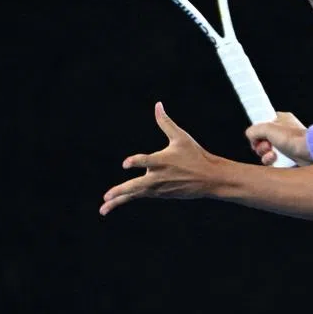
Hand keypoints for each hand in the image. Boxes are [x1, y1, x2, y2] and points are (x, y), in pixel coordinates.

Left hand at [100, 102, 221, 215]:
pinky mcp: (159, 193)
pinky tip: (112, 203)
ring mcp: (158, 187)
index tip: (125, 164)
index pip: (146, 161)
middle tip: (107, 195)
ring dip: (118, 201)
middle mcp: (158, 177)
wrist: (209, 179)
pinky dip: (125, 199)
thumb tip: (157, 104)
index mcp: (163, 161)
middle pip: (137, 186)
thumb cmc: (195, 155)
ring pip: (134, 194)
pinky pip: (138, 196)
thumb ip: (165, 122)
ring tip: (102, 209)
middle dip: (121, 190)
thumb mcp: (181, 137)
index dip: (136, 162)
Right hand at [245, 111, 312, 166]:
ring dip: (266, 156)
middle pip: (262, 141)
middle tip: (267, 146)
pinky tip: (277, 161)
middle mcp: (283, 132)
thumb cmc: (294, 138)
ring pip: (266, 153)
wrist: (310, 153)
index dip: (257, 132)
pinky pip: (274, 162)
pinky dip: (273, 162)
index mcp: (280, 120)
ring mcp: (286, 145)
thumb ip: (254, 130)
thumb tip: (250, 136)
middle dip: (261, 146)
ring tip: (273, 155)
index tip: (256, 137)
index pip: (262, 125)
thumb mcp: (268, 128)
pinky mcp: (288, 158)